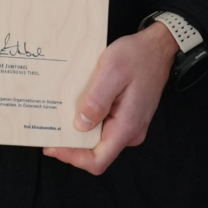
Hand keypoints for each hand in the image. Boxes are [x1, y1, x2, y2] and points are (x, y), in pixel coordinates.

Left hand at [43, 21, 177, 175]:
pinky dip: (89, 120)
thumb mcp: (111, 72)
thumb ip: (96, 101)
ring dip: (79, 131)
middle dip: (71, 144)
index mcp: (126, 126)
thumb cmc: (137, 56)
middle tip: (49, 129)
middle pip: (96, 151)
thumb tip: (81, 125)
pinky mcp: (127, 116)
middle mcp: (130, 132)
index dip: (73, 158)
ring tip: (59, 116)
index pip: (98, 161)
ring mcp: (130, 125)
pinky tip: (77, 106)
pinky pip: (105, 126)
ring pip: (100, 138)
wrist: (158, 47)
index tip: (52, 146)